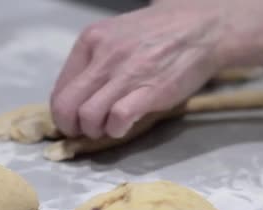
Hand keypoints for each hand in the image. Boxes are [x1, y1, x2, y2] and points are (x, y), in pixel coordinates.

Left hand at [50, 1, 226, 138]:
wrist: (202, 26)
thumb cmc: (158, 33)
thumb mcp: (116, 35)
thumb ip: (93, 62)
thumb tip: (75, 99)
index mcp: (91, 40)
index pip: (59, 89)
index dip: (63, 113)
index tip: (74, 121)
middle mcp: (104, 55)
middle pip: (67, 107)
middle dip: (72, 127)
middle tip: (85, 131)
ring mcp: (127, 73)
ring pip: (88, 116)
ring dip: (95, 131)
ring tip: (108, 127)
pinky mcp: (150, 90)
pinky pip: (118, 119)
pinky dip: (116, 130)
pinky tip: (123, 126)